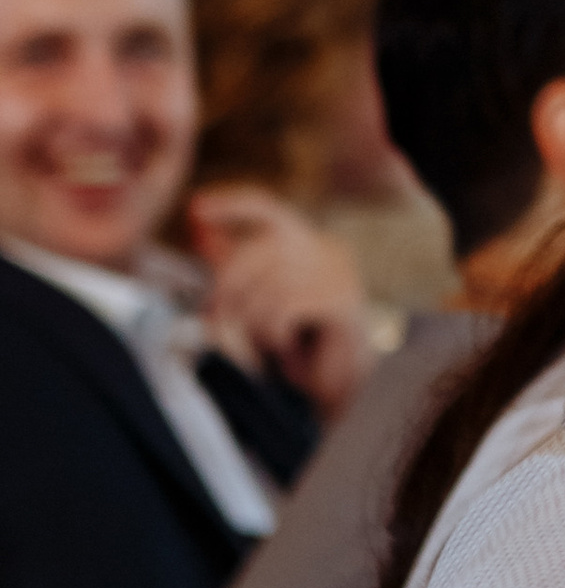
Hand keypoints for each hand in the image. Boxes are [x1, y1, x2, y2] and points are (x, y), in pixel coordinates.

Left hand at [187, 185, 377, 424]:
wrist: (338, 382)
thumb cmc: (297, 341)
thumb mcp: (256, 300)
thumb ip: (233, 268)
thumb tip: (200, 233)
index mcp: (305, 242)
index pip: (265, 208)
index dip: (230, 206)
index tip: (196, 209)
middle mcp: (326, 249)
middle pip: (258, 249)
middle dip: (226, 285)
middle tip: (212, 318)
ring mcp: (339, 274)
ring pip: (270, 282)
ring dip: (249, 319)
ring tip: (252, 342)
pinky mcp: (344, 302)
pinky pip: (288, 307)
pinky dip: (273, 330)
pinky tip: (281, 344)